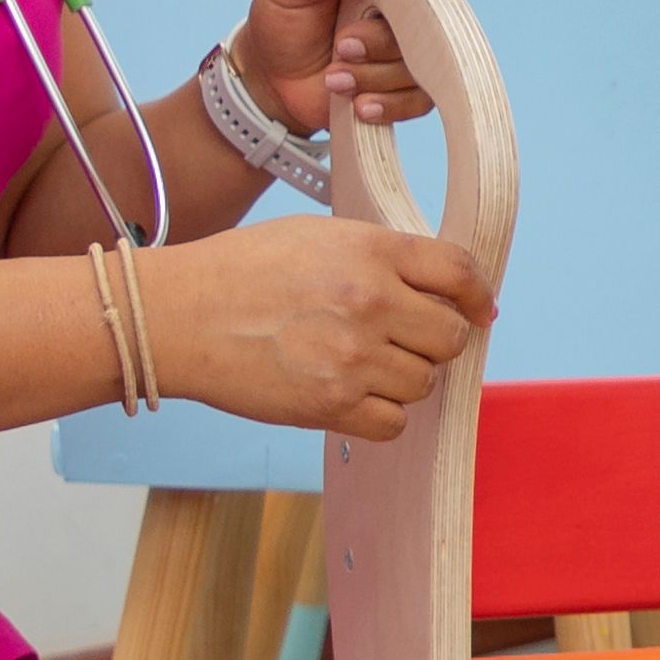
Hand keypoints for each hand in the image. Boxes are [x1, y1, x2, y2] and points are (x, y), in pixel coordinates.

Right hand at [146, 216, 490, 438]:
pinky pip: (393, 422)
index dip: (478, 295)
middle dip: (436, 340)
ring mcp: (352, 358)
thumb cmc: (241, 271)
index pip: (459, 272)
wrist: (179, 315)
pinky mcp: (331, 405)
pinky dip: (380, 414)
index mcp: (370, 252)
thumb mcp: (316, 237)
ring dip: (404, 378)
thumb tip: (439, 288)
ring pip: (424, 383)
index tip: (480, 309)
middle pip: (452, 336)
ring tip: (361, 362)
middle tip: (404, 339)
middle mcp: (370, 303)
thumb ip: (380, 257)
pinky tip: (351, 393)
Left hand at [228, 0, 464, 135]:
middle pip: (435, 7)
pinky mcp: (407, 80)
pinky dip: (389, 103)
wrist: (271, 76)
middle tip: (343, 44)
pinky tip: (358, 103)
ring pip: (427, 57)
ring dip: (376, 73)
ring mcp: (409, 38)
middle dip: (386, 35)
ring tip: (335, 76)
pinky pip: (422, 96)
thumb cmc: (281, 17)